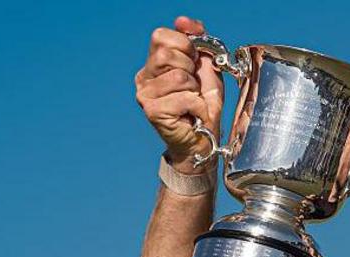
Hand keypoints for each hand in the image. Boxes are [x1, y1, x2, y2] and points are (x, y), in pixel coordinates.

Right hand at [134, 16, 223, 173]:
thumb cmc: (203, 107)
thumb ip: (197, 42)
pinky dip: (197, 105)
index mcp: (153, 65)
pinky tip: (192, 114)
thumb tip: (184, 21)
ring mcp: (144, 95)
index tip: (194, 63)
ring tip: (192, 102)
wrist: (202, 142)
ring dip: (195, 90)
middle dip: (191, 69)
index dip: (185, 44)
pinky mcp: (152, 111)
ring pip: (178, 76)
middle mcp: (143, 78)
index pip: (161, 35)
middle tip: (193, 87)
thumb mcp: (205, 68)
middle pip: (168, 54)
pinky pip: (184, 96)